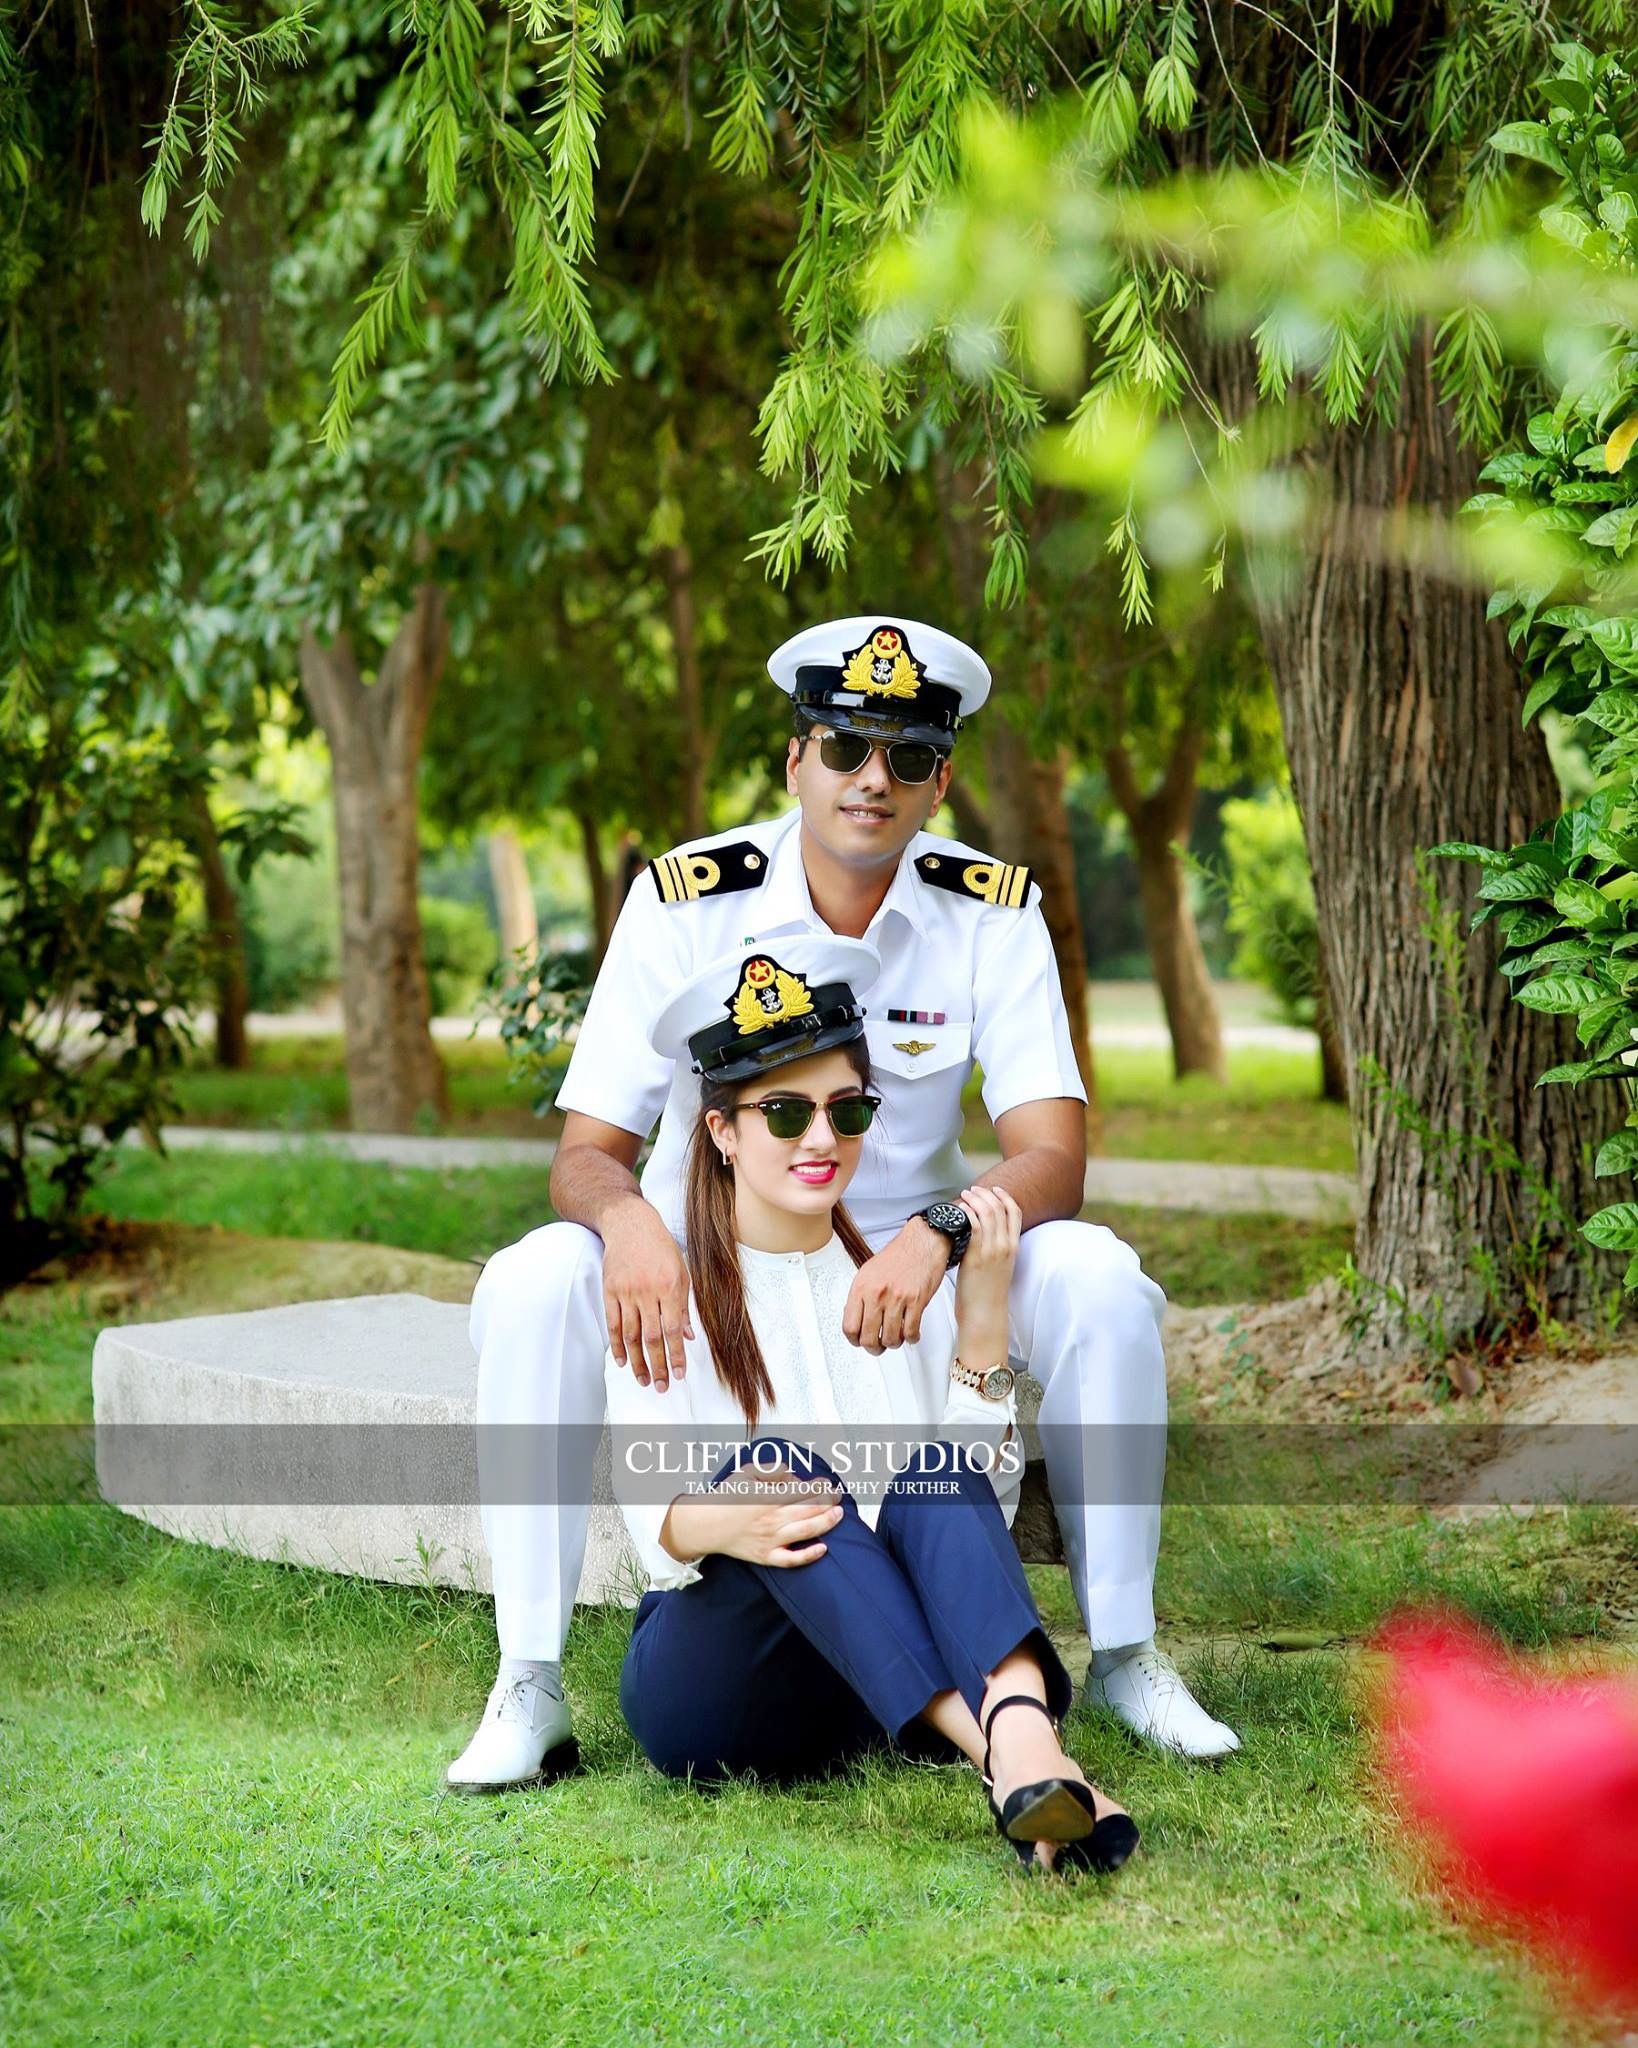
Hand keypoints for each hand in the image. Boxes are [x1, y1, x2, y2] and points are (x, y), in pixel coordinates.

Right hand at [602, 1199, 695, 1390]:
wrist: (630, 1224)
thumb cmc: (661, 1248)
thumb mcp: (682, 1272)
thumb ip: (684, 1306)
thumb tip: (687, 1336)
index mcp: (670, 1286)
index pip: (673, 1329)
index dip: (676, 1355)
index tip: (679, 1374)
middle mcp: (648, 1291)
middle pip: (652, 1337)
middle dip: (657, 1365)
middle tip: (661, 1386)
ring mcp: (627, 1291)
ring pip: (631, 1335)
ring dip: (638, 1361)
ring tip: (643, 1379)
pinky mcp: (610, 1291)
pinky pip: (613, 1324)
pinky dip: (617, 1345)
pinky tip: (623, 1361)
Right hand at [664, 1467, 843, 1568]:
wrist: (706, 1525)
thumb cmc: (727, 1497)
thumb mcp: (746, 1473)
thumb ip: (772, 1470)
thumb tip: (793, 1475)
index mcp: (768, 1497)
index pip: (804, 1490)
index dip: (821, 1485)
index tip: (827, 1482)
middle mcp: (772, 1519)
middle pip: (810, 1509)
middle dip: (829, 1500)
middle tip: (837, 1495)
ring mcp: (770, 1540)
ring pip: (806, 1531)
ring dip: (827, 1521)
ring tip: (839, 1514)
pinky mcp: (766, 1556)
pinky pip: (791, 1559)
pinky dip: (809, 1555)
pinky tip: (823, 1548)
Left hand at [843, 1219, 948, 1353]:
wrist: (923, 1242)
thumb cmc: (898, 1256)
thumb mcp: (869, 1272)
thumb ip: (860, 1296)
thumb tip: (856, 1319)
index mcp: (862, 1287)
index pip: (849, 1326)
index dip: (854, 1340)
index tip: (859, 1342)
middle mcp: (877, 1293)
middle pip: (868, 1337)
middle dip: (873, 1348)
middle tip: (878, 1347)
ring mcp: (897, 1298)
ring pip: (891, 1338)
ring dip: (894, 1344)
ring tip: (896, 1338)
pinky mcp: (917, 1301)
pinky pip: (911, 1331)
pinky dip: (911, 1338)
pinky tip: (911, 1334)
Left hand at [954, 1184, 1020, 1360]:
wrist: (985, 1314)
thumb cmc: (987, 1293)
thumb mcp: (999, 1267)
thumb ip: (995, 1248)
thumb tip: (980, 1233)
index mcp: (1014, 1247)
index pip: (1015, 1212)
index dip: (1005, 1196)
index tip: (994, 1189)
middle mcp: (1006, 1245)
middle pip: (1000, 1207)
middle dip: (986, 1193)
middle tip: (973, 1189)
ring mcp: (992, 1250)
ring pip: (987, 1212)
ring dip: (975, 1199)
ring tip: (964, 1195)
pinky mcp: (977, 1255)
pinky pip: (974, 1225)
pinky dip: (967, 1212)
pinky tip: (960, 1209)